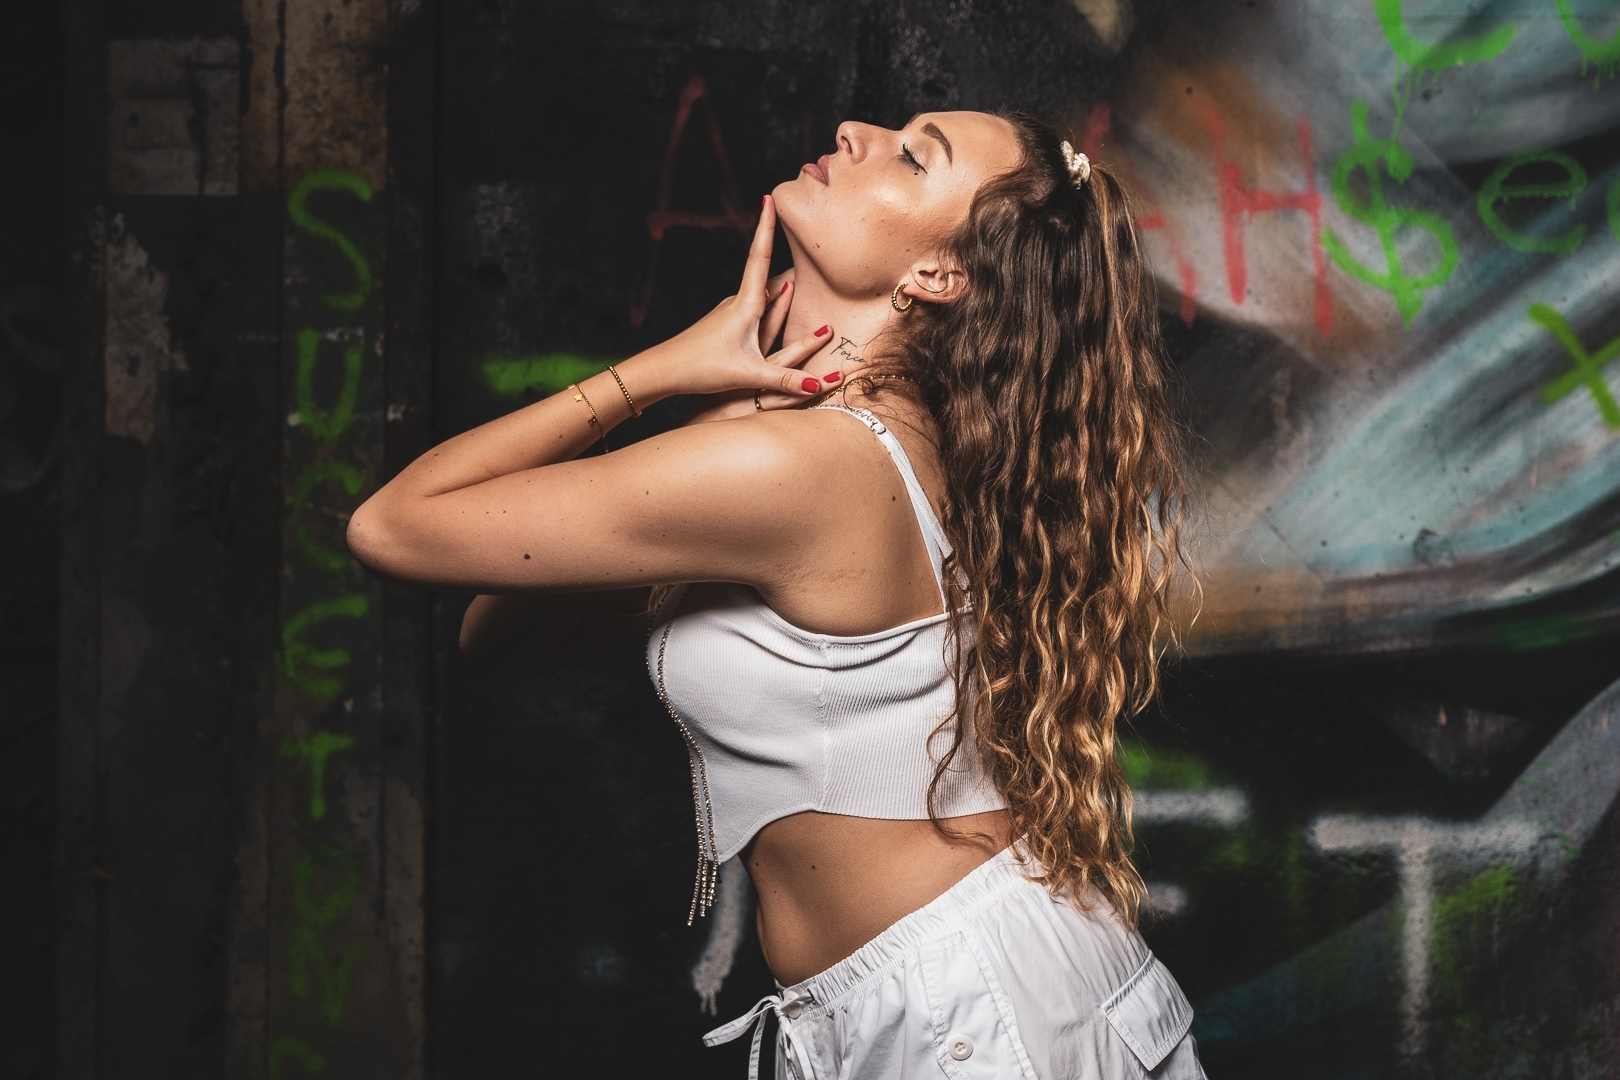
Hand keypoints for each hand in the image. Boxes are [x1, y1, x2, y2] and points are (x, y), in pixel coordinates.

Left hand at [634, 197, 829, 400]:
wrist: (667, 371)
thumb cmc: (703, 368)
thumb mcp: (750, 376)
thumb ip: (786, 381)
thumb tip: (819, 386)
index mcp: (746, 305)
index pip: (761, 256)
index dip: (766, 227)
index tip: (769, 198)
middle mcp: (738, 301)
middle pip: (769, 272)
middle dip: (787, 255)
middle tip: (803, 234)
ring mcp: (731, 311)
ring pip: (764, 290)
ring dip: (782, 280)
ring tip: (802, 271)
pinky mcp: (727, 322)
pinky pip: (756, 304)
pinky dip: (772, 299)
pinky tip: (777, 299)